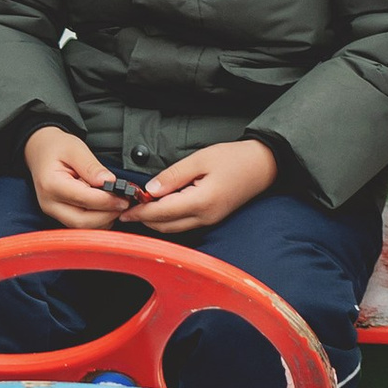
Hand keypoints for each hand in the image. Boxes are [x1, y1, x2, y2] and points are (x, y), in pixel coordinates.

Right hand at [24, 126, 137, 226]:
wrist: (39, 151)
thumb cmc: (55, 148)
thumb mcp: (75, 148)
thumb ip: (92, 167)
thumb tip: (109, 181)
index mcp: (52, 185)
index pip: (83, 199)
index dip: (106, 200)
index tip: (123, 196)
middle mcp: (50, 203)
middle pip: (83, 221)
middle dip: (107, 214)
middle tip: (123, 202)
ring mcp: (54, 212)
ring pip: (83, 227)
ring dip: (104, 219)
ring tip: (115, 202)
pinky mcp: (60, 216)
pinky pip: (82, 225)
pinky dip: (97, 220)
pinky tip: (105, 206)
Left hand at [131, 138, 278, 231]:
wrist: (264, 165)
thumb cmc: (235, 159)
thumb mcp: (201, 159)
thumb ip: (174, 176)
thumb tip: (150, 190)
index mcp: (202, 202)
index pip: (162, 212)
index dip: (140, 212)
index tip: (124, 208)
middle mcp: (205, 217)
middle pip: (165, 225)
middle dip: (144, 218)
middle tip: (127, 207)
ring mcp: (209, 221)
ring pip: (173, 228)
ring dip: (155, 220)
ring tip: (140, 207)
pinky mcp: (212, 218)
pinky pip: (184, 224)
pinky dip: (168, 218)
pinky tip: (160, 207)